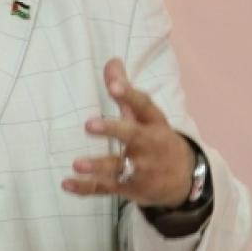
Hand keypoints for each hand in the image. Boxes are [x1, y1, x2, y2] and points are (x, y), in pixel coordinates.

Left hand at [61, 58, 193, 207]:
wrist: (185, 180)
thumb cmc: (157, 139)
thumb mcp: (146, 116)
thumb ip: (125, 91)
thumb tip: (111, 61)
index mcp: (155, 124)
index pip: (143, 106)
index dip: (128, 95)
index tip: (113, 86)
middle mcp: (148, 146)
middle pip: (132, 136)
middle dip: (113, 130)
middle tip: (89, 124)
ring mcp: (140, 170)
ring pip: (118, 168)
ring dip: (98, 167)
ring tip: (77, 164)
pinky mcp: (129, 188)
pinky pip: (105, 189)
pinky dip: (86, 189)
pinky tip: (67, 183)